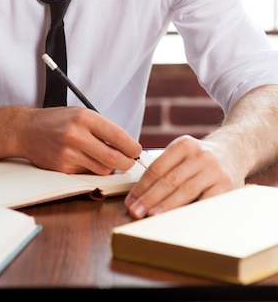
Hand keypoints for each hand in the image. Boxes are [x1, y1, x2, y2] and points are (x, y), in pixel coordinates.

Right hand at [19, 106, 141, 174]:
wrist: (26, 130)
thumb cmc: (57, 120)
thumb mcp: (81, 114)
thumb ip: (102, 128)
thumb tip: (127, 146)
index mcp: (85, 118)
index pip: (118, 136)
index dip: (133, 147)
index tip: (136, 150)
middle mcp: (77, 135)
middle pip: (114, 158)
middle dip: (127, 163)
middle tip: (129, 161)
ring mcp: (69, 154)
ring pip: (103, 169)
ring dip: (110, 167)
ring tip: (106, 158)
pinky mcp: (63, 168)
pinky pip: (88, 174)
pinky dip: (92, 170)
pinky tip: (85, 159)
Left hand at [124, 134, 243, 218]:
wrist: (234, 152)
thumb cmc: (200, 158)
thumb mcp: (183, 153)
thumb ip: (165, 168)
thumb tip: (140, 195)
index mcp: (184, 145)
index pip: (157, 168)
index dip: (142, 186)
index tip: (130, 201)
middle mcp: (200, 155)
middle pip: (170, 180)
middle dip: (150, 198)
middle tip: (135, 212)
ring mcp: (214, 170)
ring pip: (186, 191)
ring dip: (167, 206)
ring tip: (152, 216)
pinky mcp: (227, 186)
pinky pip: (206, 202)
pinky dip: (191, 212)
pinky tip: (180, 220)